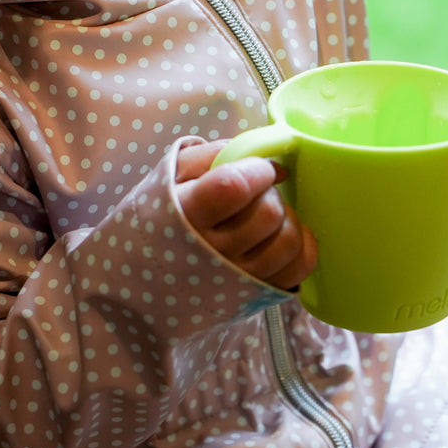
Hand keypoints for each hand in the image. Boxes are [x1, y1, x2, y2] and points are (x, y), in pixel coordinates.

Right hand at [175, 142, 317, 290]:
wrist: (145, 273)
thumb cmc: (163, 214)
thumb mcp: (175, 172)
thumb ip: (216, 155)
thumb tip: (269, 162)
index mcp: (187, 215)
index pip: (236, 187)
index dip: (258, 171)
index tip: (257, 168)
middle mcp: (214, 252)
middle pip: (268, 213)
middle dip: (269, 193)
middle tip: (256, 193)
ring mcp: (238, 278)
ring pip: (288, 242)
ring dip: (286, 219)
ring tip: (266, 215)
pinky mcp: (257, 293)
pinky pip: (299, 268)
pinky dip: (302, 245)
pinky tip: (286, 232)